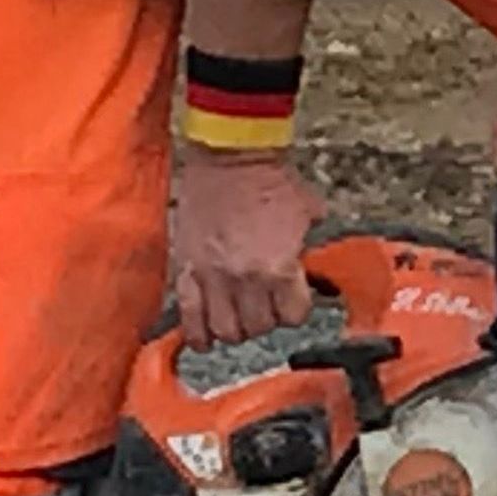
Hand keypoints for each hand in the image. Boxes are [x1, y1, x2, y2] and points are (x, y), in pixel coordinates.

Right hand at [170, 151, 320, 348]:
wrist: (232, 156)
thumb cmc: (271, 180)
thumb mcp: (308, 216)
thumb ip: (307, 248)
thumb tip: (310, 266)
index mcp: (279, 268)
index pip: (293, 317)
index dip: (297, 309)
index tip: (294, 300)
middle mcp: (244, 279)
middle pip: (258, 328)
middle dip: (267, 319)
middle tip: (267, 305)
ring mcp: (212, 277)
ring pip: (224, 330)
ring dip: (236, 328)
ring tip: (239, 316)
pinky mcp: (186, 269)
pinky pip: (187, 317)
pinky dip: (197, 334)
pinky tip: (205, 339)